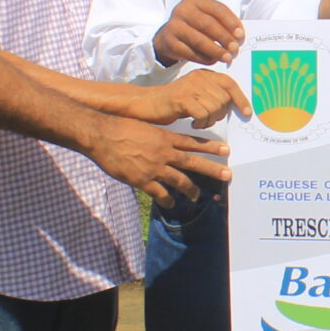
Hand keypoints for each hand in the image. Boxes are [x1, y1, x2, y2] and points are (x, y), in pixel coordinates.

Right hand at [85, 120, 233, 207]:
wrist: (102, 135)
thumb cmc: (119, 127)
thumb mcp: (143, 126)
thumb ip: (155, 136)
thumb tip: (163, 141)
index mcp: (164, 137)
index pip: (192, 142)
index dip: (210, 146)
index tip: (226, 150)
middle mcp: (164, 152)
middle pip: (193, 162)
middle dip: (212, 169)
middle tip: (227, 175)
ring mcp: (154, 167)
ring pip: (179, 180)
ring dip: (191, 190)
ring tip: (197, 197)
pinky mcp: (142, 180)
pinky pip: (160, 193)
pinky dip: (167, 199)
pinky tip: (172, 204)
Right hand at [154, 0, 243, 66]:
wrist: (169, 36)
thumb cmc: (195, 26)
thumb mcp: (208, 16)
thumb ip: (223, 23)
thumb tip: (239, 37)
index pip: (218, 9)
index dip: (231, 23)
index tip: (241, 36)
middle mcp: (182, 9)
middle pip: (208, 25)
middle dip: (224, 38)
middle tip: (235, 49)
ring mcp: (173, 25)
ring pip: (199, 40)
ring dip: (216, 51)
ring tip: (227, 58)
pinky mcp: (169, 42)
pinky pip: (190, 53)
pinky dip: (204, 58)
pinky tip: (214, 60)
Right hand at [162, 69, 250, 127]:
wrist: (148, 104)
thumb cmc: (174, 103)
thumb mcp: (197, 94)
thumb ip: (214, 96)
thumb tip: (237, 107)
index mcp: (205, 74)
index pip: (230, 84)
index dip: (241, 99)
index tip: (247, 113)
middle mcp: (199, 77)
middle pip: (224, 99)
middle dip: (220, 114)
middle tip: (208, 119)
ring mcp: (190, 86)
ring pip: (215, 108)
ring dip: (210, 120)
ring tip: (199, 121)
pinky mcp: (182, 98)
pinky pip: (203, 114)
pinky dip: (201, 123)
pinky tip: (193, 123)